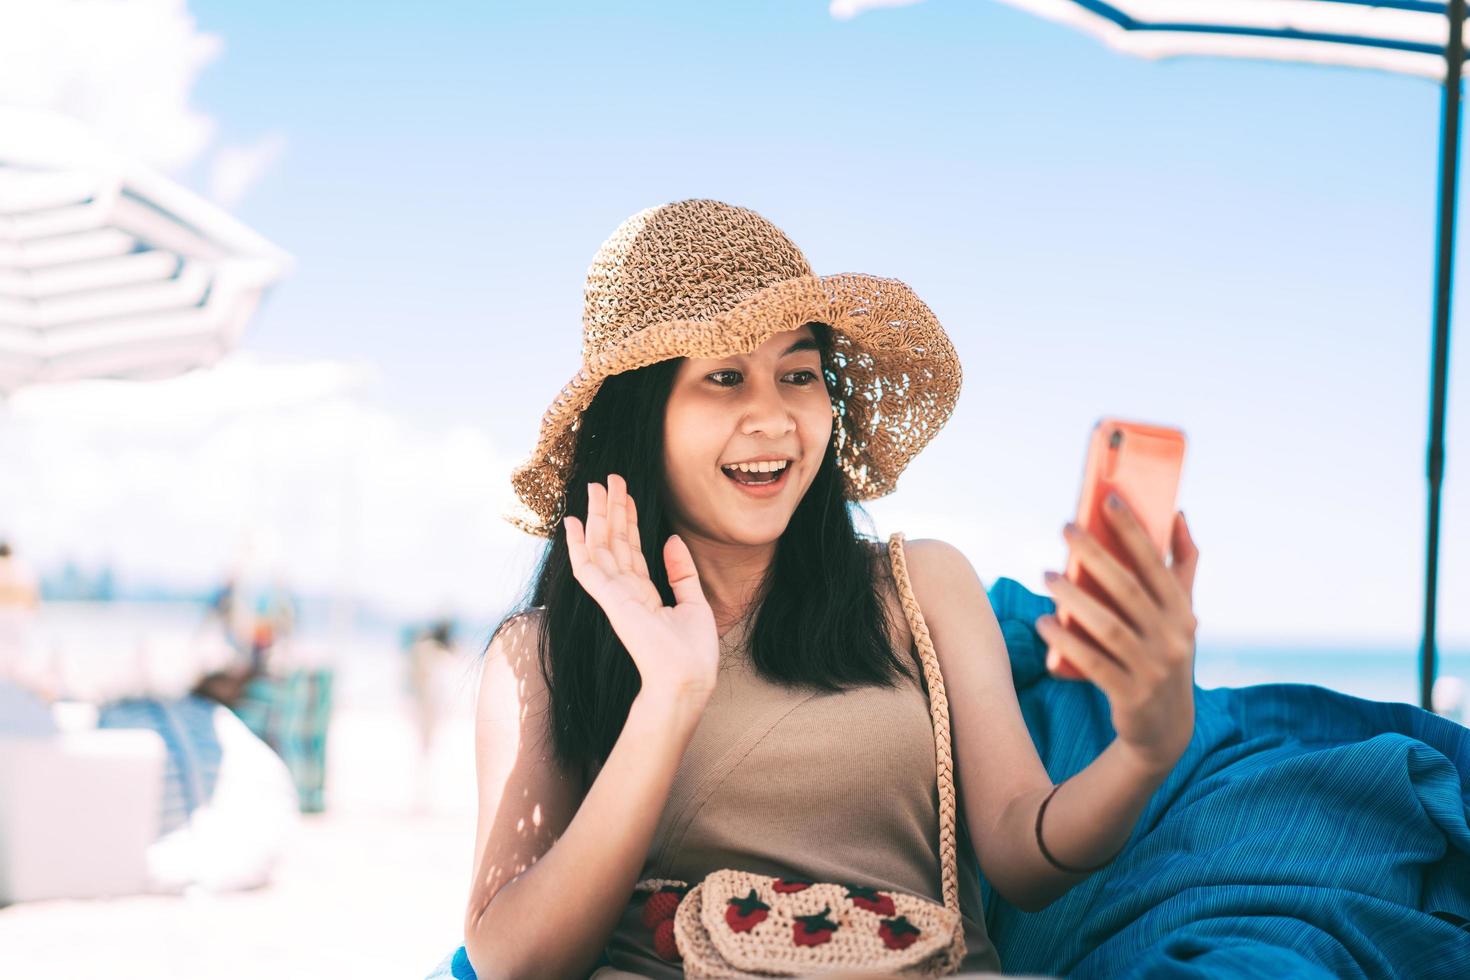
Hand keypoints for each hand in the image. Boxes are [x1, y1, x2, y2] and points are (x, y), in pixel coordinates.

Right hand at [563, 473, 718, 704]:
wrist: (687, 679)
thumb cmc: (692, 654)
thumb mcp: (695, 603)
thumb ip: (681, 572)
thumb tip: (672, 540)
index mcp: (645, 594)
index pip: (632, 550)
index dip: (629, 521)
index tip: (625, 494)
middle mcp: (626, 591)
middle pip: (615, 542)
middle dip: (611, 509)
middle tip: (607, 478)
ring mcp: (615, 596)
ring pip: (601, 547)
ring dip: (598, 516)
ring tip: (595, 486)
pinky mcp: (611, 601)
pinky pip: (588, 568)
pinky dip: (578, 545)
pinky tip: (573, 522)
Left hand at [1035, 495, 1200, 775]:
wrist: (1166, 730)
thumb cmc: (1163, 655)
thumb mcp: (1180, 615)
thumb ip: (1181, 567)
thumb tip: (1179, 514)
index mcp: (1183, 612)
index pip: (1157, 564)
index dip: (1134, 531)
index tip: (1108, 500)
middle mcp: (1173, 638)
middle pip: (1127, 589)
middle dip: (1095, 555)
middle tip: (1066, 528)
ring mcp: (1153, 668)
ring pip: (1107, 625)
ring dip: (1073, 598)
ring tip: (1046, 575)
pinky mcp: (1130, 694)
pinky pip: (1092, 662)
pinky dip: (1066, 642)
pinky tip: (1043, 623)